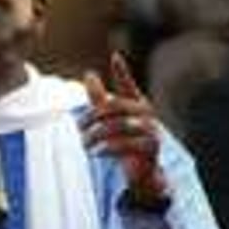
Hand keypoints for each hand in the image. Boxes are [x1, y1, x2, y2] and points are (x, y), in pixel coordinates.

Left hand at [81, 52, 169, 208]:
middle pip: (114, 107)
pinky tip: (96, 152)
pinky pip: (126, 144)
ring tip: (84, 143)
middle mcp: (147, 114)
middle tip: (78, 127)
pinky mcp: (151, 148)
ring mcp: (151, 130)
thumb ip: (100, 99)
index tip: (115, 57)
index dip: (122, 72)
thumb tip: (89, 74)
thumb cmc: (126, 141)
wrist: (143, 171)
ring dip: (96, 134)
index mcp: (137, 104)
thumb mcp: (110, 120)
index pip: (128, 85)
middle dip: (92, 116)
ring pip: (118, 125)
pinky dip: (107, 148)